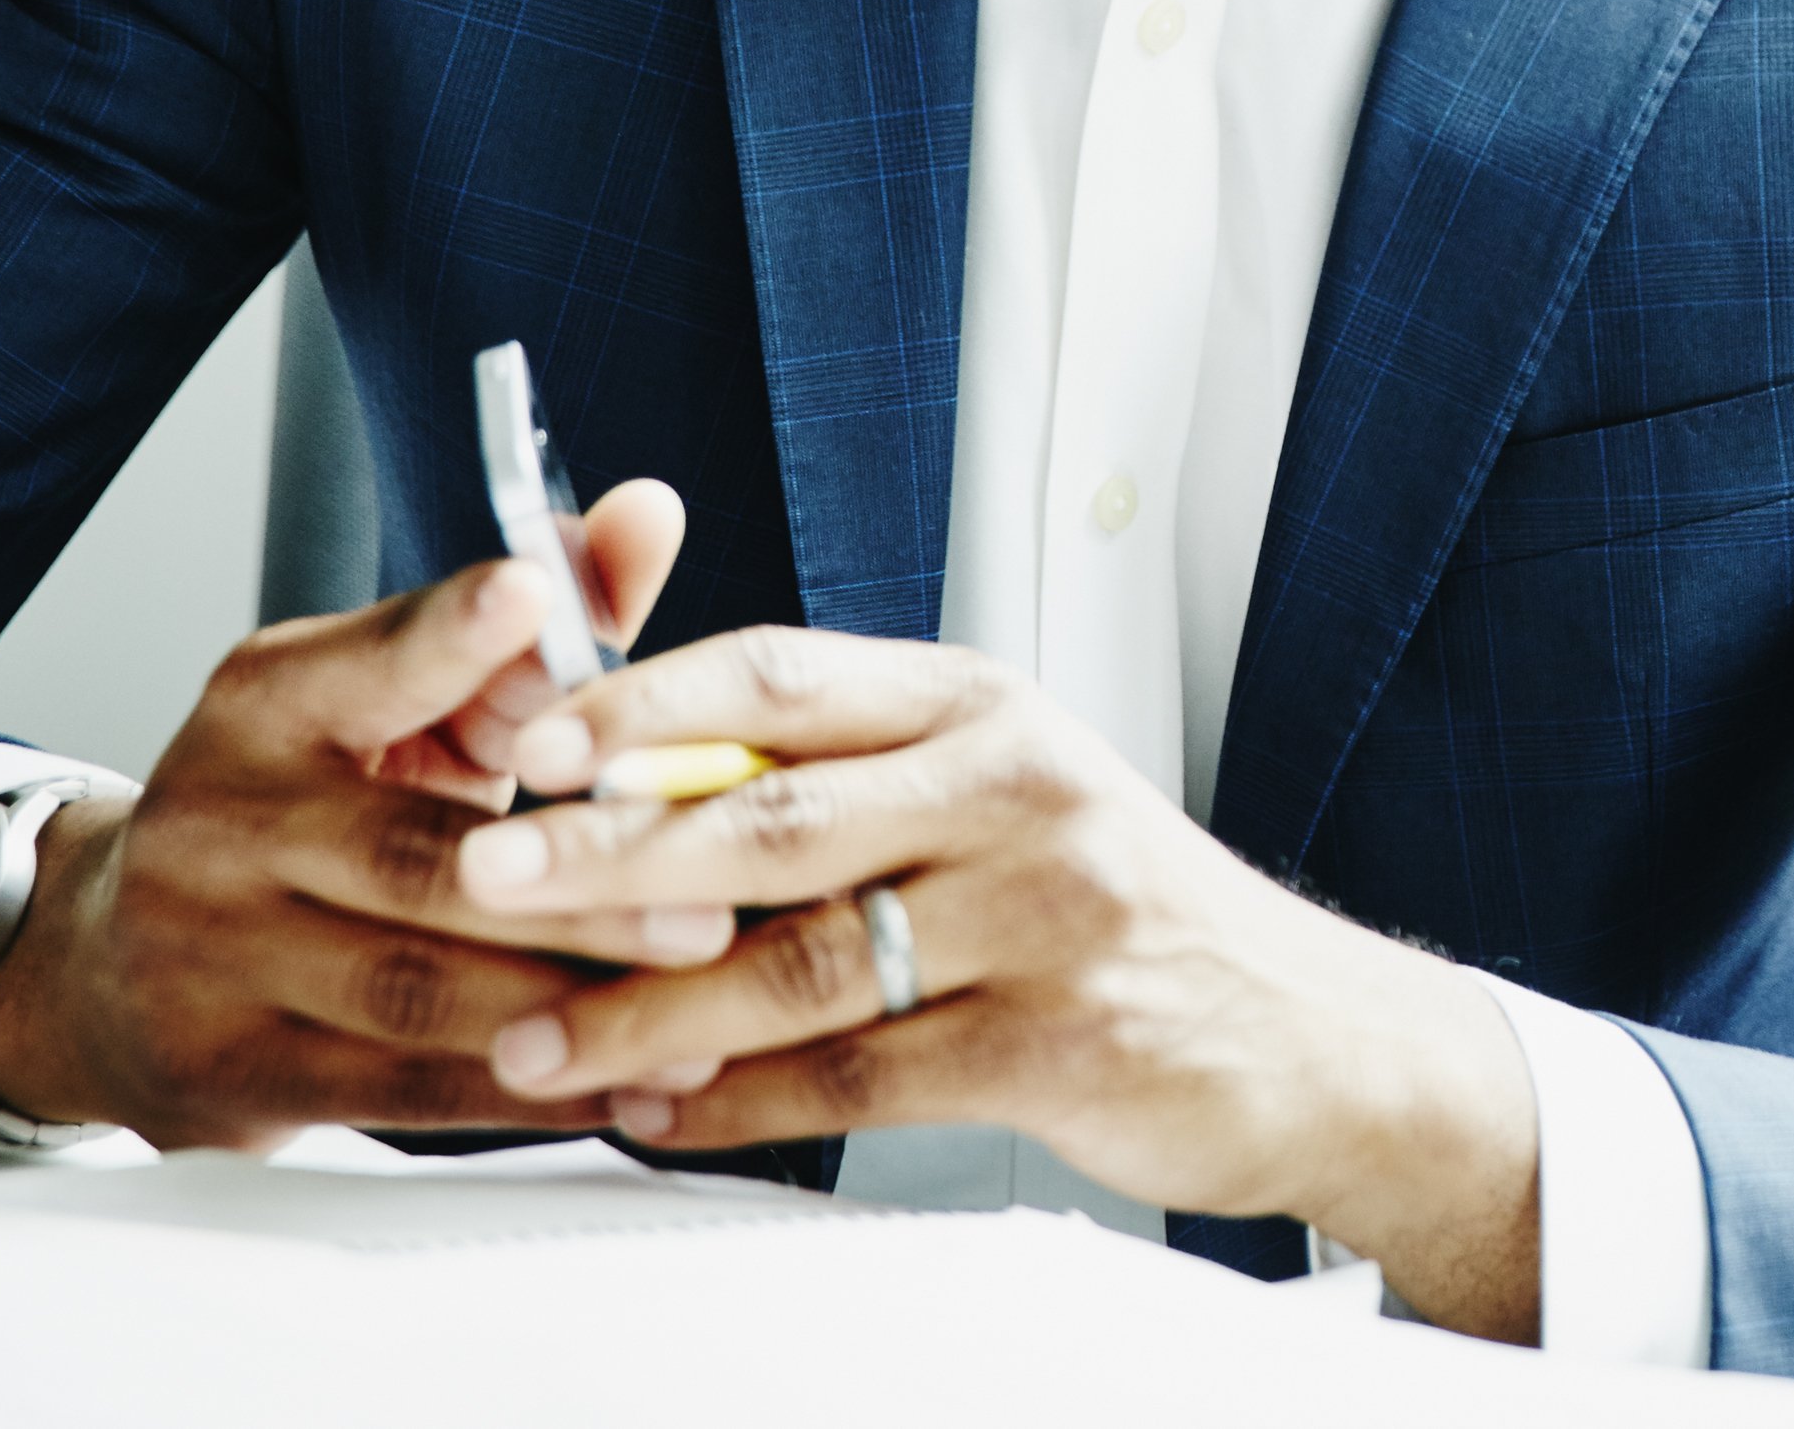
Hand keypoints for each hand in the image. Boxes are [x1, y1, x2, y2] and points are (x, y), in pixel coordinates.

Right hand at [0, 482, 727, 1148]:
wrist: (110, 966)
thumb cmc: (307, 809)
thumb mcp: (398, 700)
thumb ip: (531, 625)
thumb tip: (650, 516)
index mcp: (270, 703)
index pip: (370, 661)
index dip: (452, 633)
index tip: (530, 600)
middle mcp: (226, 821)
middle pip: (414, 856)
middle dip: (575, 887)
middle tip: (706, 909)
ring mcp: (212, 955)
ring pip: (413, 987)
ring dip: (569, 1002)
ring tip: (696, 1002)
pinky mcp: (232, 1071)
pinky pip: (398, 1089)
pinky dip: (525, 1092)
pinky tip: (628, 1084)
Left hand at [451, 630, 1543, 1339]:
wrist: (1307, 1032)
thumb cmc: (1117, 914)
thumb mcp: (998, 798)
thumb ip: (846, 783)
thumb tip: (634, 788)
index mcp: (981, 706)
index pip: (784, 676)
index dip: (643, 702)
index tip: (523, 738)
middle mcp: (1015, 787)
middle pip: (774, 813)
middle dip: (609, 850)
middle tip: (486, 875)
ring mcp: (1046, 914)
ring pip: (801, 964)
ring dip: (647, 1012)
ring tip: (534, 1041)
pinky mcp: (1059, 1040)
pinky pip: (862, 1075)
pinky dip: (744, 1106)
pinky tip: (662, 1117)